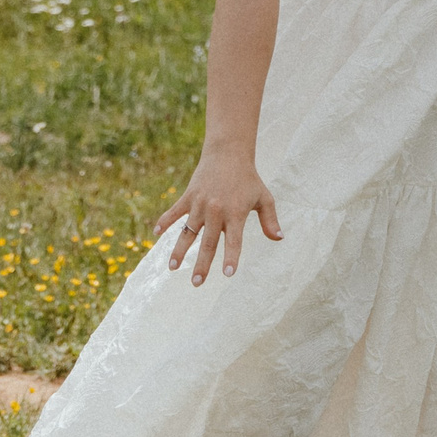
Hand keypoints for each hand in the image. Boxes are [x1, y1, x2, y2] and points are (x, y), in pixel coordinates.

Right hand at [155, 147, 282, 284]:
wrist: (229, 153)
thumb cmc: (248, 178)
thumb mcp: (264, 198)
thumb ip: (270, 220)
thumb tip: (279, 238)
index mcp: (236, 213)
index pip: (234, 241)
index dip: (231, 257)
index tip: (228, 274)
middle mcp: (216, 211)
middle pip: (208, 242)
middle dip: (202, 264)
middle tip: (196, 283)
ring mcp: (200, 204)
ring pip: (188, 231)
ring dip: (179, 250)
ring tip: (172, 268)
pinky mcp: (189, 196)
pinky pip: (175, 211)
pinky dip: (165, 220)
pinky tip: (156, 233)